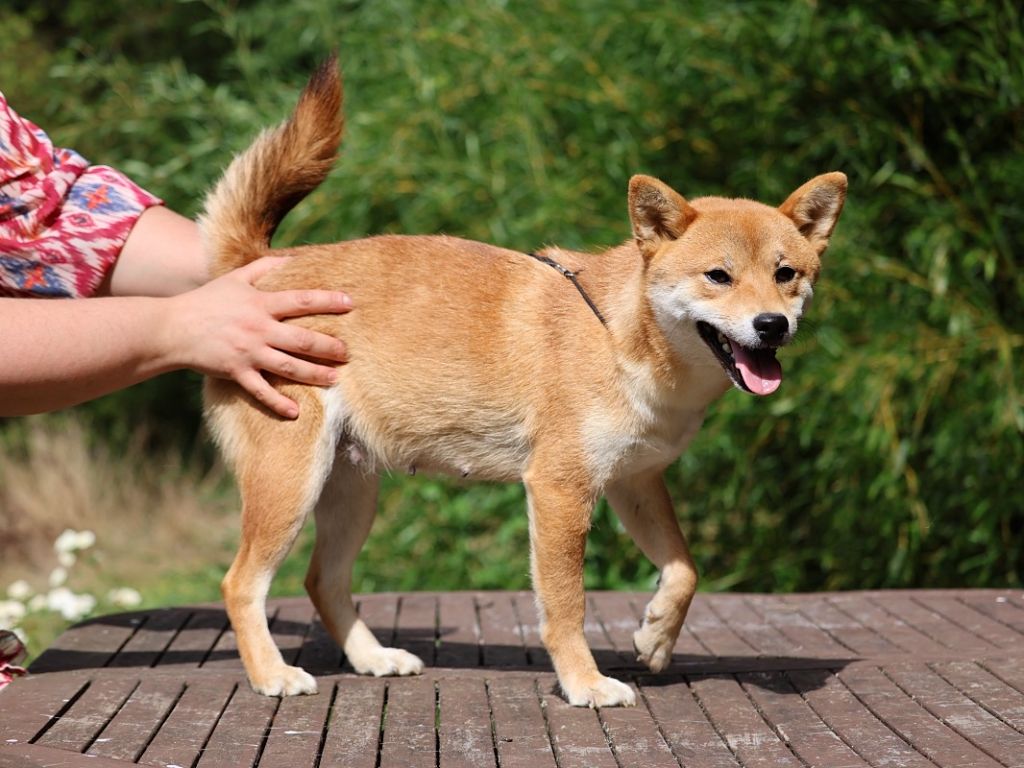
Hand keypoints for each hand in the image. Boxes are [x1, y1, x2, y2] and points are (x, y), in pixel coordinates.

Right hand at [164, 256, 351, 417]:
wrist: (172, 328)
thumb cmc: (207, 301)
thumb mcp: (235, 278)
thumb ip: (265, 267)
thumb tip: (294, 258)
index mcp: (260, 303)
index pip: (301, 300)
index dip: (327, 301)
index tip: (350, 303)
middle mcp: (258, 328)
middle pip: (302, 339)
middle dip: (329, 346)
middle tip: (348, 352)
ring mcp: (248, 352)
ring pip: (288, 366)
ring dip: (314, 374)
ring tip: (335, 378)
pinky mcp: (236, 372)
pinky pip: (261, 391)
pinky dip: (278, 403)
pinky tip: (296, 412)